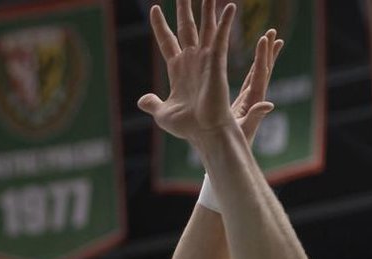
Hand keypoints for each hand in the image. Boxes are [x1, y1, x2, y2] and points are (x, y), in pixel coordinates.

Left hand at [139, 2, 274, 148]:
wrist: (204, 132)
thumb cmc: (187, 127)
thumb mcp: (163, 114)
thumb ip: (152, 104)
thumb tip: (141, 100)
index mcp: (177, 69)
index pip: (166, 40)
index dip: (159, 25)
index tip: (154, 8)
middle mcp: (191, 60)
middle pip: (186, 27)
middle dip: (184, 8)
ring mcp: (204, 59)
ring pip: (205, 27)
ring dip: (207, 9)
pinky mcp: (216, 62)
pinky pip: (220, 37)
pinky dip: (225, 22)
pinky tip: (229, 6)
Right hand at [233, 22, 282, 145]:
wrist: (228, 155)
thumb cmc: (233, 146)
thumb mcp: (243, 130)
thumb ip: (255, 117)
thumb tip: (269, 104)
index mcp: (253, 101)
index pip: (260, 74)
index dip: (262, 56)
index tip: (264, 39)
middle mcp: (254, 98)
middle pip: (263, 70)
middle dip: (267, 51)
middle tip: (272, 32)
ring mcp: (249, 100)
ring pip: (257, 73)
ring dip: (263, 56)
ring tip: (268, 38)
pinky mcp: (242, 103)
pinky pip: (249, 81)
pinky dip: (253, 68)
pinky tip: (256, 59)